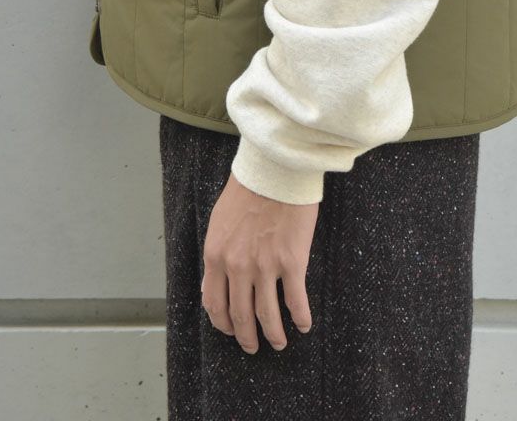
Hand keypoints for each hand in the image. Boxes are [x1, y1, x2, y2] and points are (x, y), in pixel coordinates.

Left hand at [201, 170, 318, 353]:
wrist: (276, 169)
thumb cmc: (249, 189)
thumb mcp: (220, 222)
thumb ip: (217, 254)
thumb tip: (212, 283)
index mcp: (217, 256)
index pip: (214, 303)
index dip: (223, 324)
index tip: (231, 330)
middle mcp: (238, 267)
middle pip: (240, 316)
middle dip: (247, 337)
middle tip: (253, 346)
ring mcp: (265, 267)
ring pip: (267, 316)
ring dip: (273, 335)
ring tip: (279, 342)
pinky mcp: (292, 262)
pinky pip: (295, 301)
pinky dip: (300, 318)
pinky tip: (303, 325)